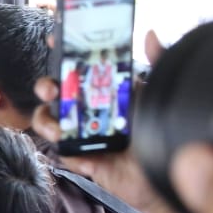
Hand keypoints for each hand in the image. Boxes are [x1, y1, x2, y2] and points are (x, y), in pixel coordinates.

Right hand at [29, 30, 168, 212]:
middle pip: (57, 92)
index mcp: (106, 89)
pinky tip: (85, 157)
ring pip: (49, 120)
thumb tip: (150, 35)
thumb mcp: (159, 94)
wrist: (167, 177)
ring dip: (46, 121)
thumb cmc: (164, 133)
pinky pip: (63, 153)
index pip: (80, 66)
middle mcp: (90, 108)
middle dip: (46, 86)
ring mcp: (82, 133)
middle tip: (51, 89)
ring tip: (59, 129)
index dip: (63, 53)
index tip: (52, 39)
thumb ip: (158, 63)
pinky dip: (69, 153)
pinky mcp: (81, 158)